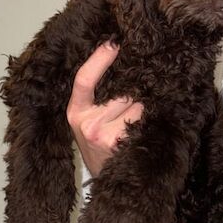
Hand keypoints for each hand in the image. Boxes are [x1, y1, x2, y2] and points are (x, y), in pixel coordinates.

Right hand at [66, 43, 142, 176]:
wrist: (106, 180)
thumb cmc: (97, 144)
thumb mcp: (85, 119)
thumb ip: (94, 96)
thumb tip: (115, 61)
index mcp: (75, 111)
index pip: (84, 79)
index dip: (99, 58)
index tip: (113, 42)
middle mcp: (87, 123)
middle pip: (120, 92)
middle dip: (132, 91)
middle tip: (136, 97)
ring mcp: (103, 134)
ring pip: (135, 104)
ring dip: (142, 107)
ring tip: (137, 120)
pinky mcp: (120, 143)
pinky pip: (141, 118)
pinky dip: (147, 118)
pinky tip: (144, 126)